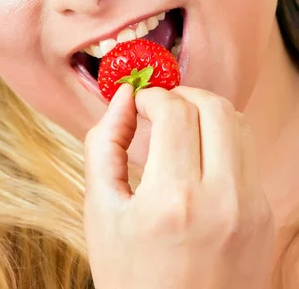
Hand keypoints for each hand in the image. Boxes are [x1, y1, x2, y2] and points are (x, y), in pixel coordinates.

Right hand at [84, 84, 274, 288]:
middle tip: (159, 108)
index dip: (152, 95)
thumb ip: (104, 145)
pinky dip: (221, 139)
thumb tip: (122, 97)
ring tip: (179, 126)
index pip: (175, 111)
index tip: (138, 103)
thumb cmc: (131, 277)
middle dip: (183, 94)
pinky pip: (247, 154)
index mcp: (173, 200)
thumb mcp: (101, 212)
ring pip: (238, 123)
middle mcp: (222, 200)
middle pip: (215, 107)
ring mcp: (251, 209)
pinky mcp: (264, 216)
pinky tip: (197, 155)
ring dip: (206, 111)